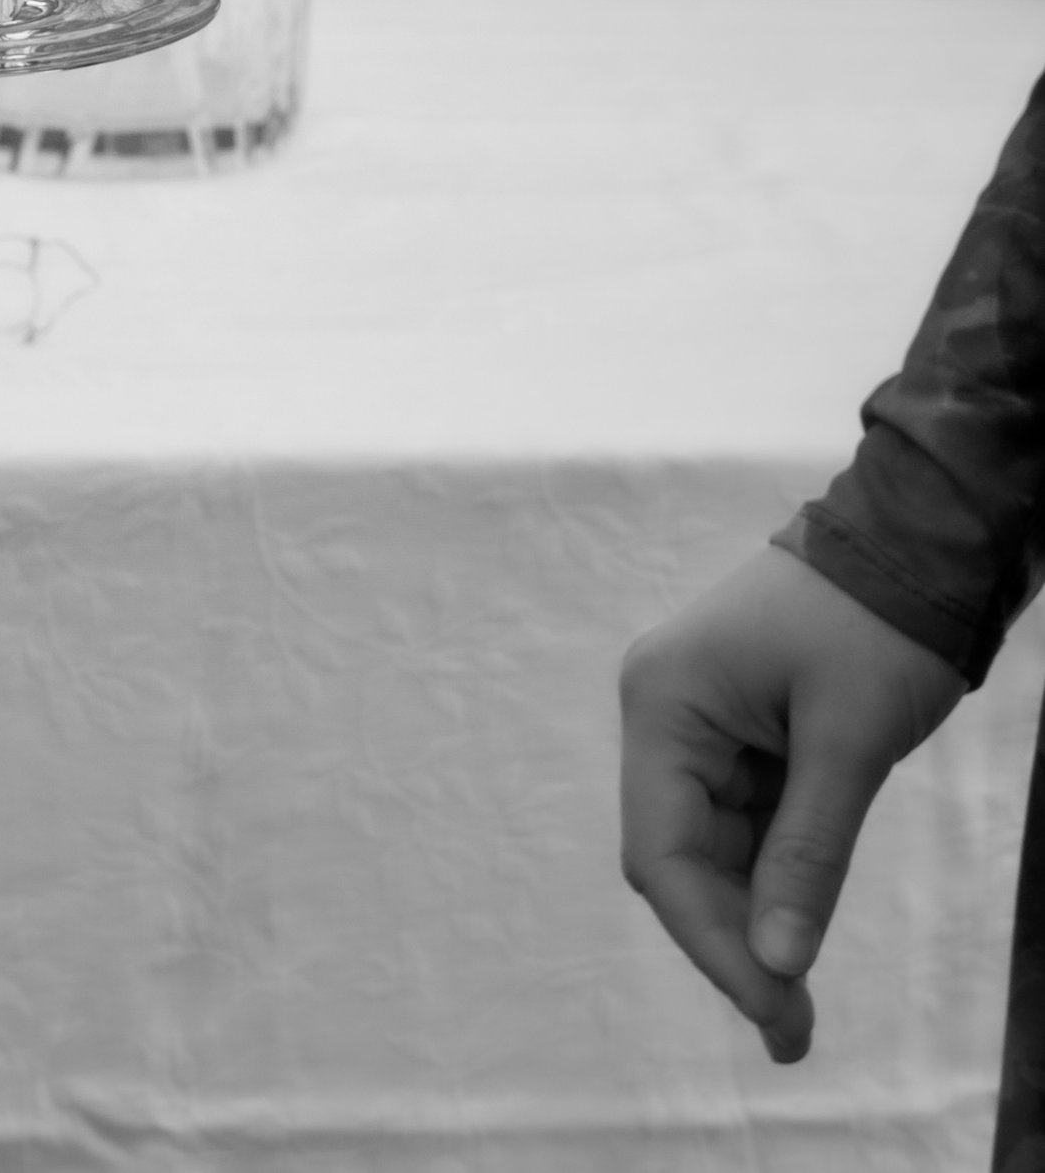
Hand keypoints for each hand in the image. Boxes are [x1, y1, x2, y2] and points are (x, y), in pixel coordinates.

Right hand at [618, 545, 965, 1067]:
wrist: (911, 543)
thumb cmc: (875, 627)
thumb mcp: (848, 744)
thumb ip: (806, 855)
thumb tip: (775, 965)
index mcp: (664, 702)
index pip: (663, 851)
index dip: (712, 942)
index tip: (774, 1011)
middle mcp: (662, 712)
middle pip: (677, 857)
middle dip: (730, 942)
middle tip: (793, 1030)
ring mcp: (695, 721)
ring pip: (707, 849)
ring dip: (750, 918)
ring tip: (796, 1005)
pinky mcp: (735, 731)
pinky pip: (739, 824)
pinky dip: (768, 879)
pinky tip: (795, 931)